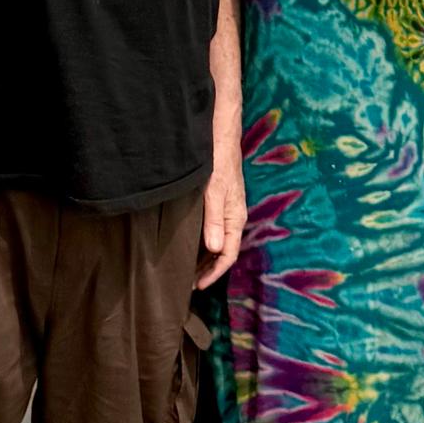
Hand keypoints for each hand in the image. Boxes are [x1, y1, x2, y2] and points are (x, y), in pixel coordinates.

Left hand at [196, 154, 246, 290]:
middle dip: (208, 270)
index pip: (228, 255)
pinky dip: (203, 243)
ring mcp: (227, 210)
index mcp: (235, 218)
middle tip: (188, 282)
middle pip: (223, 252)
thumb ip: (214, 220)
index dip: (214, 273)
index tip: (198, 286)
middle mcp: (233, 217)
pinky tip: (191, 244)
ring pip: (218, 242)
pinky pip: (213, 230)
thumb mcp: (214, 191)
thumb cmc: (218, 162)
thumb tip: (215, 249)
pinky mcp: (219, 202)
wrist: (220, 137)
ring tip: (188, 269)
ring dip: (205, 258)